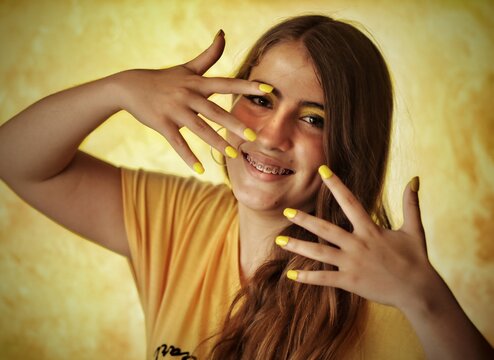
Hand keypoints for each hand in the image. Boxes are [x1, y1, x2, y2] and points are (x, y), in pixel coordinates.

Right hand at [114, 30, 268, 171]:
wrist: (129, 87)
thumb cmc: (163, 78)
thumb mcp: (187, 68)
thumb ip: (208, 55)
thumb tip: (223, 34)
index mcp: (197, 83)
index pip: (226, 83)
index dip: (247, 86)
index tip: (268, 91)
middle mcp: (187, 95)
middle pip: (214, 111)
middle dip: (234, 124)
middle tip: (253, 136)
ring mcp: (174, 110)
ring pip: (199, 129)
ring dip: (216, 143)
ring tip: (234, 155)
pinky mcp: (162, 124)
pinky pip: (177, 143)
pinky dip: (188, 157)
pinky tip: (200, 170)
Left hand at [278, 167, 441, 310]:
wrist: (419, 292)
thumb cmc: (416, 259)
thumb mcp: (415, 229)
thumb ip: (411, 203)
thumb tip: (416, 178)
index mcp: (371, 230)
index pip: (350, 202)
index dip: (336, 185)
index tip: (322, 170)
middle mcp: (358, 245)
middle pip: (325, 229)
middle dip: (304, 220)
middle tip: (285, 211)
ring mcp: (352, 264)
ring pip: (319, 253)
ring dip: (298, 247)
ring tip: (279, 242)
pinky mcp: (350, 282)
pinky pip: (325, 279)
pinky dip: (307, 277)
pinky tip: (291, 275)